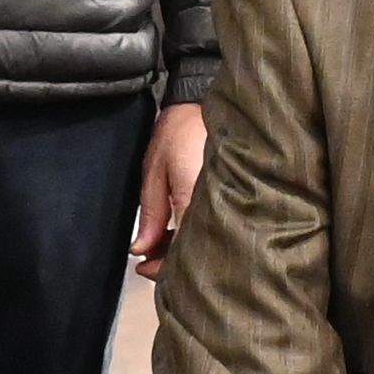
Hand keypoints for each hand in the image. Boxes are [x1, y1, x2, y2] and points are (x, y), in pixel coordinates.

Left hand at [130, 101, 210, 277]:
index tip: (142, 267)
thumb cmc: (178, 133)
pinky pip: (213, 225)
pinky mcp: (232, 197)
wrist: (203, 105)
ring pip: (207, 241)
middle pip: (197, 251)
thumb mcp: (155, 173)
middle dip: (171, 262)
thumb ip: (152, 215)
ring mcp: (227, 202)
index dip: (161, 267)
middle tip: (148, 258)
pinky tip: (179, 231)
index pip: (181, 251)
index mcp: (195, 202)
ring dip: (183, 248)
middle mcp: (219, 206)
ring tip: (160, 243)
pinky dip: (195, 234)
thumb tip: (141, 250)